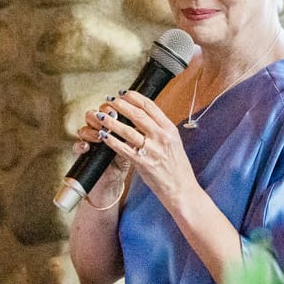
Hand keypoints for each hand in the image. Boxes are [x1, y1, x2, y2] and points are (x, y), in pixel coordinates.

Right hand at [72, 101, 134, 207]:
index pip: (110, 108)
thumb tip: (145, 120)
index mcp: (113, 125)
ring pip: (84, 128)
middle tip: (110, 116)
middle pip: (94, 114)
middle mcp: (100, 130)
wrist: (115, 183)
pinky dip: (81, 145)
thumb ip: (137, 133)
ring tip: (99, 135)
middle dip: (102, 114)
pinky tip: (87, 147)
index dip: (114, 105)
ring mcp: (90, 142)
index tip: (122, 104)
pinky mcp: (84, 155)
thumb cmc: (127, 162)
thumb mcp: (135, 146)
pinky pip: (78, 146)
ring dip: (91, 129)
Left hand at [98, 91, 194, 205]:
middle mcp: (162, 137)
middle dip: (120, 105)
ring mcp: (152, 150)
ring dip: (112, 121)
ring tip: (101, 115)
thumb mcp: (173, 142)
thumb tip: (143, 115)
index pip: (150, 106)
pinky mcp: (143, 163)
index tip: (123, 93)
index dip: (134, 97)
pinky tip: (103, 135)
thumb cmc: (177, 167)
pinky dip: (111, 140)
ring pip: (127, 130)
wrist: (182, 189)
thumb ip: (160, 129)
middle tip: (109, 101)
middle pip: (137, 114)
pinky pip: (123, 149)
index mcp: (169, 129)